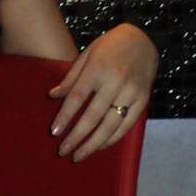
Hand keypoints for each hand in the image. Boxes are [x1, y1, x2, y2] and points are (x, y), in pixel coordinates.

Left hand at [48, 24, 158, 160]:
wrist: (142, 40)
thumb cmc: (109, 46)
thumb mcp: (86, 54)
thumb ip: (70, 77)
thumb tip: (52, 96)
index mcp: (97, 68)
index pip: (77, 97)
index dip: (65, 116)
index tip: (54, 132)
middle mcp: (116, 81)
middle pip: (93, 116)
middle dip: (76, 136)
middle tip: (63, 151)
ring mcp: (132, 92)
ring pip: (110, 125)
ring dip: (93, 144)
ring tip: (78, 155)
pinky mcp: (143, 100)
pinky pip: (126, 125)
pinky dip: (112, 139)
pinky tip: (98, 146)